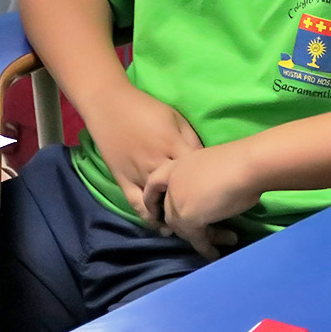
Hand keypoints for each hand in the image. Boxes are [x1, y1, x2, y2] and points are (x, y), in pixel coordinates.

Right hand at [81, 84, 203, 220]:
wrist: (109, 105)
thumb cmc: (146, 108)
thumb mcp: (176, 118)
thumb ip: (190, 139)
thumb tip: (204, 159)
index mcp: (174, 146)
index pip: (198, 170)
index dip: (212, 181)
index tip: (222, 189)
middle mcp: (157, 163)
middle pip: (181, 191)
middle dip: (196, 204)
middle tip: (211, 214)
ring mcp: (138, 174)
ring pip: (159, 203)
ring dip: (173, 216)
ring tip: (189, 227)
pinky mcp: (122, 180)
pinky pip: (137, 204)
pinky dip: (149, 217)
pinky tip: (161, 227)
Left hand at [140, 144, 254, 258]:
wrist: (248, 164)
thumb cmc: (242, 160)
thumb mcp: (215, 168)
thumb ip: (206, 182)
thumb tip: (217, 197)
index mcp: (178, 165)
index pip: (155, 183)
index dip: (152, 198)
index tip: (157, 211)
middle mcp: (173, 183)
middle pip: (171, 210)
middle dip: (186, 224)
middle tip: (206, 233)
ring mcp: (177, 200)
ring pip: (183, 226)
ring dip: (204, 236)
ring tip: (228, 240)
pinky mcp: (187, 217)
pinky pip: (195, 237)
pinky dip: (206, 247)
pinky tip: (215, 253)